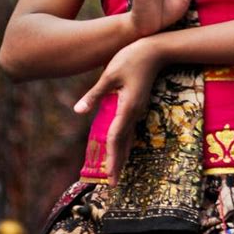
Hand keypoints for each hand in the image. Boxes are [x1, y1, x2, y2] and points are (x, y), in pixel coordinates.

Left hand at [74, 39, 159, 184]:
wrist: (156, 49)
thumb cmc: (132, 57)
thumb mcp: (110, 74)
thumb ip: (95, 94)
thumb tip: (77, 111)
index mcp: (127, 107)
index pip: (116, 137)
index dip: (112, 158)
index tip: (110, 177)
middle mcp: (134, 111)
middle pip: (124, 141)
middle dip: (118, 162)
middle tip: (113, 183)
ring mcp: (138, 107)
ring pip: (129, 135)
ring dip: (122, 153)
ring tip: (117, 170)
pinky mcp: (138, 102)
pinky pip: (130, 126)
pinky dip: (125, 140)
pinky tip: (123, 144)